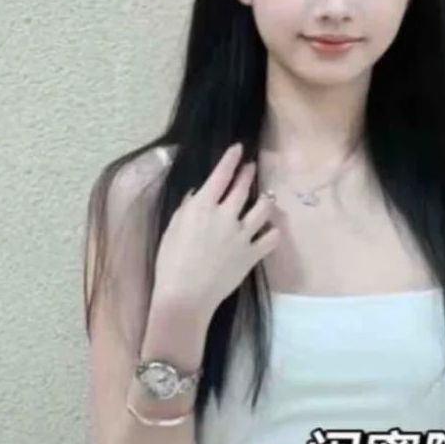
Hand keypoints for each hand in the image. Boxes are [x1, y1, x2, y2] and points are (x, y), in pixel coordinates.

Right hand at [153, 142, 280, 313]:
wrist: (185, 295)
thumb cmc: (170, 262)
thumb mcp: (172, 229)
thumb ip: (186, 208)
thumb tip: (196, 194)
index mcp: (203, 206)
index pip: (221, 174)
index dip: (231, 159)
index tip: (238, 149)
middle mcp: (226, 216)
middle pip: (243, 187)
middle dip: (249, 173)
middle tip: (252, 167)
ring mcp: (242, 235)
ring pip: (263, 208)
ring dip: (266, 200)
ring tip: (267, 196)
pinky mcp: (252, 254)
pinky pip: (271, 238)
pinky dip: (273, 231)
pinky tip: (272, 229)